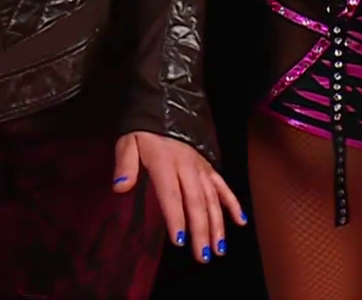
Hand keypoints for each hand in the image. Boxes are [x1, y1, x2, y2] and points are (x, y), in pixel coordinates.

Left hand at [113, 131, 245, 264]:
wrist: (167, 105)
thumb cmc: (144, 131)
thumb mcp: (128, 142)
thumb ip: (124, 164)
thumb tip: (120, 186)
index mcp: (165, 162)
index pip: (171, 194)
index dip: (176, 217)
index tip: (180, 240)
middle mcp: (187, 167)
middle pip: (196, 202)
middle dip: (201, 230)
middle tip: (203, 256)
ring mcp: (201, 167)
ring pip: (212, 199)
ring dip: (217, 224)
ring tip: (219, 248)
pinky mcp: (209, 166)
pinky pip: (223, 186)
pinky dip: (233, 203)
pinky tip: (240, 222)